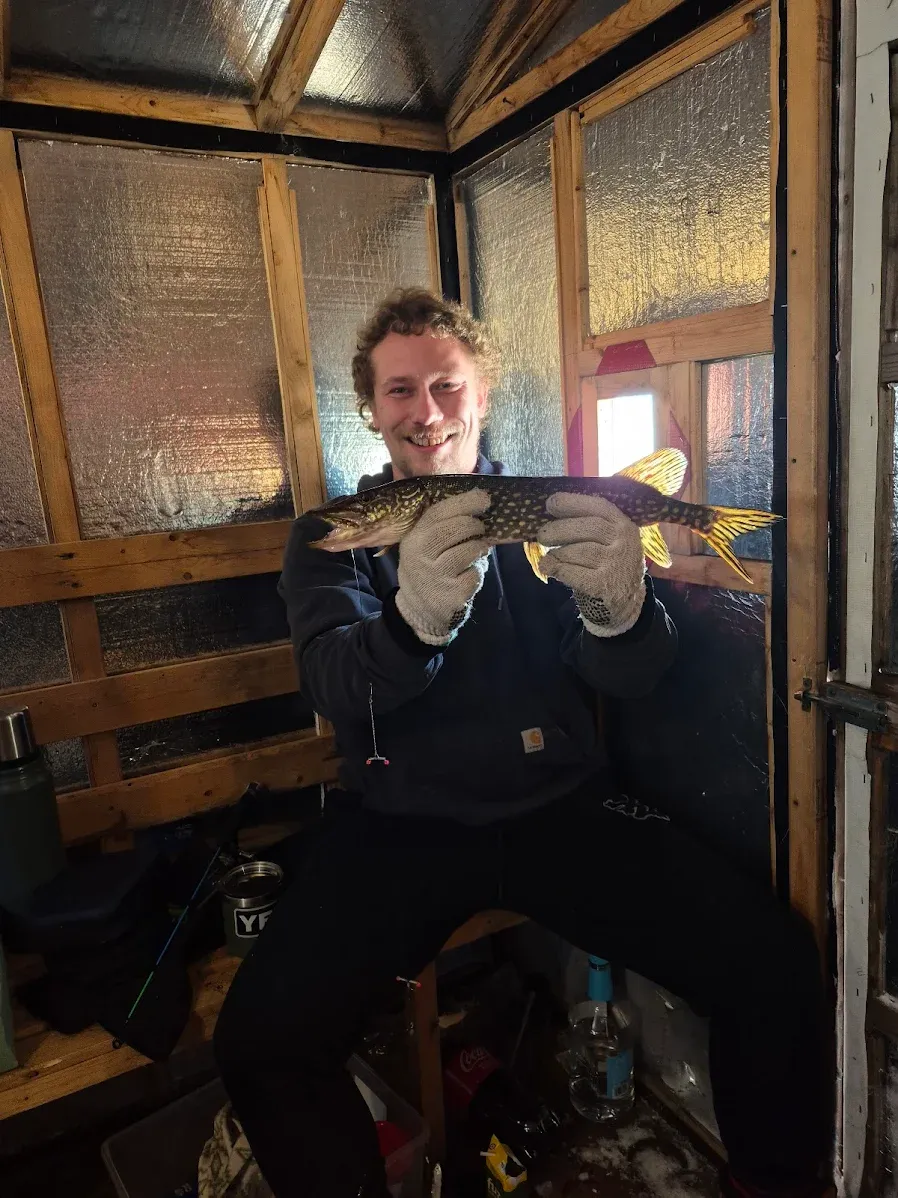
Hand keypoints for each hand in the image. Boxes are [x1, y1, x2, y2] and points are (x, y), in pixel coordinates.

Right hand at [395, 490, 490, 645]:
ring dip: (480, 548)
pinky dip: (478, 571)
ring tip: (475, 552)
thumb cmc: (429, 567)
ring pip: (471, 550)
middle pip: (457, 528)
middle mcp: (420, 556)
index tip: (484, 498)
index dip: (464, 503)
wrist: (419, 610)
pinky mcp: (452, 595)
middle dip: (475, 525)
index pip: (438, 513)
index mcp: (413, 538)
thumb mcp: (424, 544)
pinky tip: (468, 574)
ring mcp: (436, 577)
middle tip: (480, 528)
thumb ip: (443, 524)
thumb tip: (480, 499)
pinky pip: (475, 574)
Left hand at [539, 493, 645, 636]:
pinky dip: (556, 568)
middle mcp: (624, 542)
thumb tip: (552, 511)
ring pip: (577, 550)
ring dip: (556, 553)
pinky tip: (548, 568)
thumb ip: (589, 524)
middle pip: (587, 528)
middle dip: (558, 529)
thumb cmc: (608, 563)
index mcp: (624, 525)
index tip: (551, 504)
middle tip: (542, 535)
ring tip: (549, 556)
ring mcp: (616, 564)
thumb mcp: (610, 539)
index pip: (599, 506)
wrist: (627, 601)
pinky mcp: (604, 585)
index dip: (572, 503)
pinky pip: (572, 572)